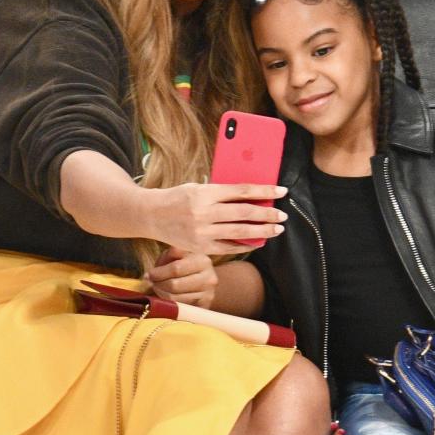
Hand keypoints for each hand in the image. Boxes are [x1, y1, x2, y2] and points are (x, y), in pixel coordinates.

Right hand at [143, 182, 286, 254]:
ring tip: (277, 228)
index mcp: (205, 193)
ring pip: (240, 231)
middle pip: (244, 212)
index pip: (242, 191)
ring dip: (262, 231)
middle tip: (282, 215)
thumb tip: (251, 195)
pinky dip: (245, 244)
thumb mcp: (197, 187)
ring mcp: (202, 232)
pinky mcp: (200, 247)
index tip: (281, 191)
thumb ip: (221, 192)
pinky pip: (229, 247)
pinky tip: (257, 241)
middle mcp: (204, 212)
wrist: (151, 215)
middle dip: (268, 214)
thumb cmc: (178, 198)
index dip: (264, 190)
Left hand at [147, 247, 217, 307]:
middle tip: (152, 283)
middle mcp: (209, 278)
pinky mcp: (203, 307)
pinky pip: (179, 307)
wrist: (207, 281)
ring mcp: (208, 294)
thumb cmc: (188, 265)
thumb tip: (151, 274)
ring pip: (175, 298)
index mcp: (202, 261)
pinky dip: (168, 303)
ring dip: (161, 294)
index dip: (159, 273)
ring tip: (158, 288)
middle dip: (158, 284)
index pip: (176, 268)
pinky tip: (166, 296)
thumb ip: (167, 257)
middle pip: (175, 285)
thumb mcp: (179, 255)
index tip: (149, 274)